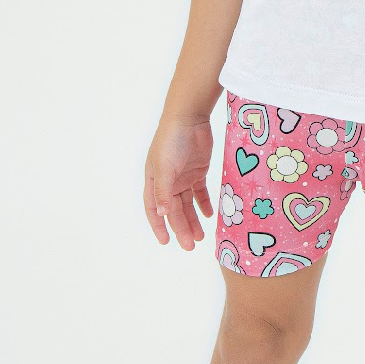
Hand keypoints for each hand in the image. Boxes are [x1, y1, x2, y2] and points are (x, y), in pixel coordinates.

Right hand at [144, 114, 215, 248]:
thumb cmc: (171, 141)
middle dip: (181, 228)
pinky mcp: (198, 171)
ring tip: (200, 236)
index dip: (159, 226)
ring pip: (187, 204)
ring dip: (193, 220)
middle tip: (190, 245)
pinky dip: (204, 204)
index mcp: (154, 181)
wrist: (189, 118)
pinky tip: (210, 215)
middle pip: (174, 210)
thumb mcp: (165, 168)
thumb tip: (161, 213)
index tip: (166, 242)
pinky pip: (200, 192)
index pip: (154, 209)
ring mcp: (183, 176)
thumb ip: (164, 191)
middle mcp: (167, 181)